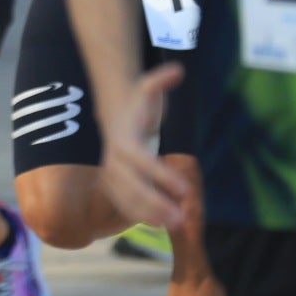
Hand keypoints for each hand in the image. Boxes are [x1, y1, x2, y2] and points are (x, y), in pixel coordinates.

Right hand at [98, 63, 191, 230]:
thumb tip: (178, 69)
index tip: (185, 190)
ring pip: (125, 198)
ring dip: (147, 214)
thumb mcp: (147, 88)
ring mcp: (110, 172)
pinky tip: (158, 225)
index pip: (142, 161)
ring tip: (173, 224)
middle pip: (132, 185)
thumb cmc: (136, 103)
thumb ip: (161, 79)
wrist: (114, 113)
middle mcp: (114, 158)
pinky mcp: (112, 182)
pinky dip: (137, 216)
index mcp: (124, 139)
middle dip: (154, 203)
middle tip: (179, 217)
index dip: (162, 176)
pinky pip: (122, 202)